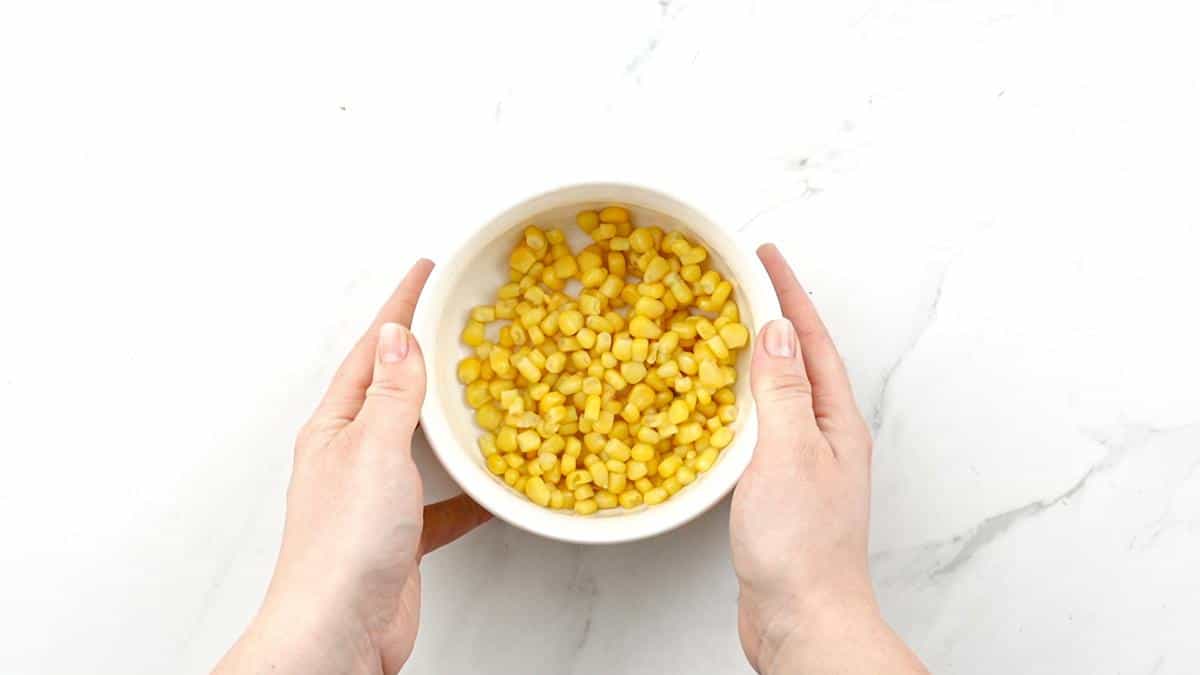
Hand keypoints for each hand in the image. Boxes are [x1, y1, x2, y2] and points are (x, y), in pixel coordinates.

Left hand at [215, 260, 490, 674]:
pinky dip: (467, 493)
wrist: (338, 632)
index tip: (426, 269)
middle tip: (459, 319)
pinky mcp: (399, 537)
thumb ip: (391, 395)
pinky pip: (440, 504)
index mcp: (336, 427)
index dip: (400, 307)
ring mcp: (375, 498)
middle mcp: (351, 456)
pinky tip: (492, 488)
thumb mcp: (373, 451)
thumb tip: (396, 336)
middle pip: (393, 391)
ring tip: (483, 390)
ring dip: (448, 420)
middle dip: (424, 354)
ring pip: (418, 445)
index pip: (372, 350)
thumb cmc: (344, 544)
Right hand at [731, 245, 927, 673]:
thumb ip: (782, 391)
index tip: (765, 253)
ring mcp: (801, 464)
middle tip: (740, 279)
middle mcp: (824, 436)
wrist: (803, 620)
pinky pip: (758, 428)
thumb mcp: (789, 454)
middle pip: (798, 358)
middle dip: (772, 314)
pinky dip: (737, 402)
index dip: (788, 292)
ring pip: (777, 392)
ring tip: (723, 326)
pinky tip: (715, 405)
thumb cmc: (802, 546)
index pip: (811, 339)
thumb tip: (775, 331)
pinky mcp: (777, 490)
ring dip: (752, 356)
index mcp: (835, 421)